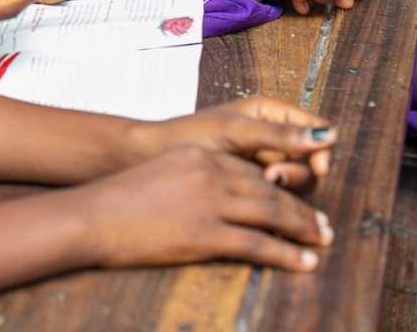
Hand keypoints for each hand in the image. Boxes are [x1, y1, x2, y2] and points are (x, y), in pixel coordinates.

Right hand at [71, 146, 332, 272]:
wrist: (93, 215)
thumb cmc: (119, 200)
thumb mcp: (162, 175)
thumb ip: (193, 180)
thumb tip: (216, 198)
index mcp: (201, 155)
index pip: (252, 170)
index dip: (282, 186)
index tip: (298, 200)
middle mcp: (211, 172)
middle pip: (269, 190)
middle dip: (300, 209)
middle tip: (323, 226)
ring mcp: (210, 202)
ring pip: (271, 214)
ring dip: (303, 229)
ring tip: (322, 241)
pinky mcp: (206, 233)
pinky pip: (258, 244)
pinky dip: (287, 254)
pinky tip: (304, 262)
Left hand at [150, 97, 336, 186]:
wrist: (151, 159)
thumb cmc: (189, 136)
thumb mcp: (235, 132)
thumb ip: (279, 135)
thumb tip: (330, 135)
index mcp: (270, 112)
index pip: (316, 128)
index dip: (321, 147)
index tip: (316, 165)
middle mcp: (272, 134)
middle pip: (311, 158)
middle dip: (298, 169)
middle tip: (273, 176)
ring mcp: (264, 159)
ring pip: (298, 179)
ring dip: (285, 184)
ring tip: (259, 182)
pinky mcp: (253, 184)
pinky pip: (278, 194)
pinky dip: (273, 199)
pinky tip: (255, 202)